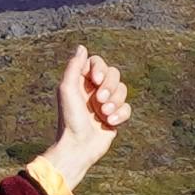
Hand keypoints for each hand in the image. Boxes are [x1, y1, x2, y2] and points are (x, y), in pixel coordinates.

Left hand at [26, 43, 132, 194]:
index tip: (96, 80)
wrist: (78, 147)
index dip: (100, 68)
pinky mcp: (115, 116)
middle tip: (99, 100)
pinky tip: (110, 122)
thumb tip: (82, 47)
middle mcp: (94, 90)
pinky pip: (127, 107)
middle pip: (114, 74)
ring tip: (104, 114)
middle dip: (110, 86)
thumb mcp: (67, 90)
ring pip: (123, 90)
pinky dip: (121, 114)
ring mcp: (106, 102)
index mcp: (81, 81)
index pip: (97, 62)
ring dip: (115, 101)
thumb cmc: (69, 119)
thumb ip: (74, 67)